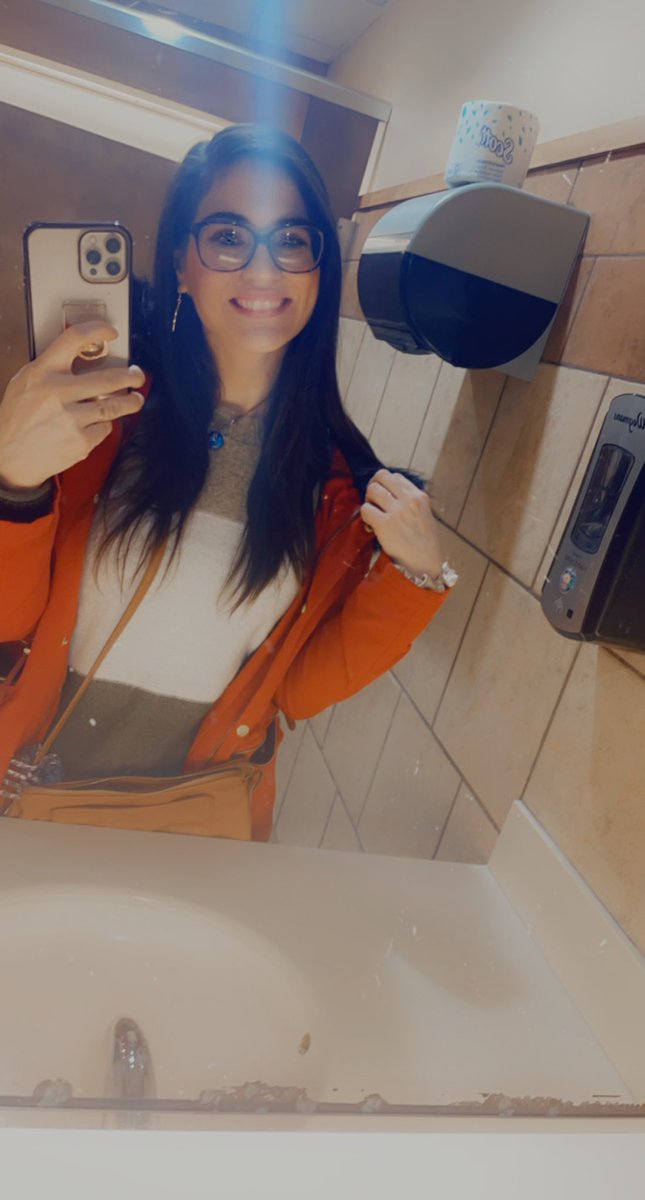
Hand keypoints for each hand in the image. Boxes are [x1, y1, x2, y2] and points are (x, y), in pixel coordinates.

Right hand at [0, 321, 144, 489]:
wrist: (7, 457)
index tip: (110, 332)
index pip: (74, 339)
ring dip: (130, 402)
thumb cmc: (16, 418)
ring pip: (114, 406)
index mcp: (42, 372)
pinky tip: (95, 425)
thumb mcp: (25, 382)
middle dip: (131, 376)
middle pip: (109, 378)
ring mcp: (70, 418)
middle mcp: (57, 392)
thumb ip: (52, 369)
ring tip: (135, 400)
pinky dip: (102, 426)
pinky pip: (104, 429)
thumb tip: (85, 358)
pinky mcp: (80, 441)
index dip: (97, 330)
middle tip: (137, 375)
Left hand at [361, 469, 442, 577]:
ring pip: (372, 489)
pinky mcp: (385, 525)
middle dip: (373, 487)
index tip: (384, 499)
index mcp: (420, 496)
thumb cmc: (424, 544)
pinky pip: (365, 509)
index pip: (396, 477)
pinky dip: (365, 517)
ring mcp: (397, 511)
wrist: (425, 566)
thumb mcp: (424, 515)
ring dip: (368, 501)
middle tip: (374, 503)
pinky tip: (371, 526)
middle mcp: (409, 500)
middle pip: (381, 476)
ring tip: (373, 515)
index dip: (386, 486)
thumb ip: (409, 502)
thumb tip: (387, 494)